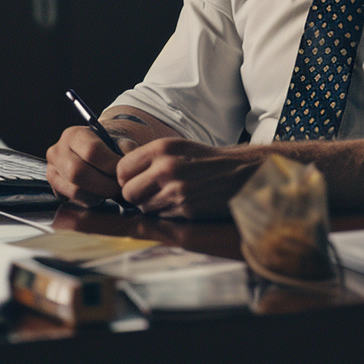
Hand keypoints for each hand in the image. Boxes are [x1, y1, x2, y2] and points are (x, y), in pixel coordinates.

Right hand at [46, 125, 133, 206]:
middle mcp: (57, 151)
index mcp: (74, 134)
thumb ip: (126, 147)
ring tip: (112, 190)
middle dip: (104, 184)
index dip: (111, 165)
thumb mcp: (119, 139)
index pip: (92, 151)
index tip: (124, 172)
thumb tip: (131, 157)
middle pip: (78, 173)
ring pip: (74, 190)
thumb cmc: (109, 146)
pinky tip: (101, 193)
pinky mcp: (54, 189)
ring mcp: (52, 171)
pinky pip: (72, 200)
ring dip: (98, 194)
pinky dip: (90, 200)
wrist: (96, 152)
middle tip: (120, 187)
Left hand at [116, 138, 256, 218]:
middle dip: (137, 196)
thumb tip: (121, 177)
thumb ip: (151, 159)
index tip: (137, 180)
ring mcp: (176, 188)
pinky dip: (168, 213)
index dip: (127, 178)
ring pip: (143, 207)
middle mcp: (166, 166)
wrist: (242, 172)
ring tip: (172, 196)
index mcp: (162, 147)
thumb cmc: (208, 161)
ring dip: (153, 206)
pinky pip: (161, 216)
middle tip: (153, 192)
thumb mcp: (179, 148)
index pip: (122, 168)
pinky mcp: (185, 208)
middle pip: (128, 192)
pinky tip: (184, 203)